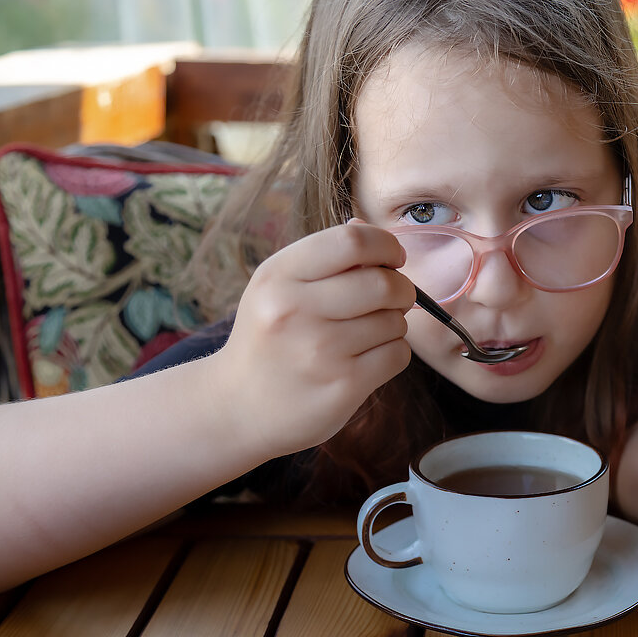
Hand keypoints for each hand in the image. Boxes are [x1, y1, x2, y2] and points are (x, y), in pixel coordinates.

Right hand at [210, 220, 415, 457]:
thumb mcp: (276, 288)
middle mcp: (294, 310)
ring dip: (394, 324)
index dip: (386, 246)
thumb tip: (367, 229)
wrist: (236, 407)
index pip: (352, 243)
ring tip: (367, 333)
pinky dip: (393, 353)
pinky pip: (397, 354)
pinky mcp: (343, 386)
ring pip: (395, 321)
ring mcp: (320, 351)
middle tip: (395, 297)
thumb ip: (321, 257)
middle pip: (383, 283)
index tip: (393, 259)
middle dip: (401, 288)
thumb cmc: (268, 338)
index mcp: (278, 276)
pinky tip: (367, 358)